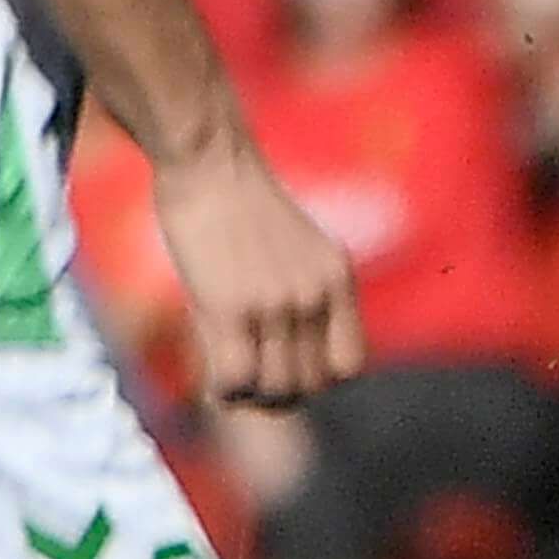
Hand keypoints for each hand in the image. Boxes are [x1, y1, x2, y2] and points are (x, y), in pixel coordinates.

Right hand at [156, 137, 365, 405]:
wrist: (210, 162)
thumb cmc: (244, 206)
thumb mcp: (299, 248)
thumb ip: (309, 295)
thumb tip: (293, 358)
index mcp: (337, 280)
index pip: (349, 366)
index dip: (319, 378)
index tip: (289, 368)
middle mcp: (314, 296)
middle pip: (310, 385)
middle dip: (280, 393)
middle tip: (251, 379)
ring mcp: (274, 304)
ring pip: (274, 389)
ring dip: (250, 396)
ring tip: (230, 379)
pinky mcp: (230, 308)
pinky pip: (236, 380)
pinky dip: (223, 390)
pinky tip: (211, 377)